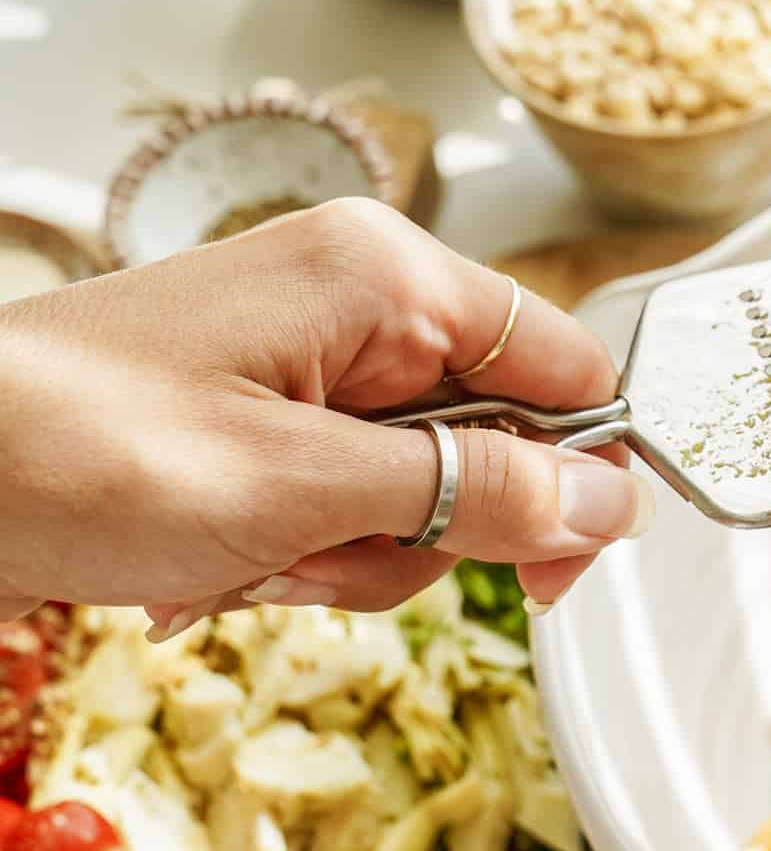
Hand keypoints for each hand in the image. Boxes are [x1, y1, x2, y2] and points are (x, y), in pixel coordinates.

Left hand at [0, 198, 650, 630]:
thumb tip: (612, 500)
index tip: (549, 574)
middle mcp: (356, 306)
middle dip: (422, 532)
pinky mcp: (263, 421)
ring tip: (247, 558)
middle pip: (491, 444)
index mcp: (382, 276)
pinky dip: (296, 556)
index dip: (578, 475)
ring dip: (347, 559)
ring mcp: (305, 365)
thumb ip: (468, 490)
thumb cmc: (79, 454)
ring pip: (417, 494)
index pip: (563, 366)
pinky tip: (214, 565)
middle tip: (324, 553)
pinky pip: (342, 505)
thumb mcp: (299, 487)